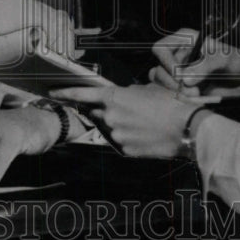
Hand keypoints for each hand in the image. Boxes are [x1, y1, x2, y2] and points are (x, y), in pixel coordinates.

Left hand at [49, 82, 196, 158]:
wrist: (186, 128)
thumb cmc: (169, 104)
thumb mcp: (146, 89)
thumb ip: (127, 93)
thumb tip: (122, 98)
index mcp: (114, 97)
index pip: (82, 94)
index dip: (65, 93)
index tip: (53, 92)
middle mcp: (110, 116)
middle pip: (96, 113)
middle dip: (104, 111)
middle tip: (126, 110)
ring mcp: (115, 135)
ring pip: (108, 128)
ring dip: (117, 125)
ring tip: (140, 122)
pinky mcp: (124, 150)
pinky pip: (119, 142)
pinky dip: (127, 137)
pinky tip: (143, 134)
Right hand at [150, 29, 239, 98]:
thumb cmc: (238, 61)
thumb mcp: (224, 59)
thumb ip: (205, 66)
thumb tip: (185, 80)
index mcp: (184, 40)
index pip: (160, 49)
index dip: (166, 63)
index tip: (179, 75)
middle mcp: (178, 56)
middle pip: (158, 70)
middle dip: (174, 84)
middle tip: (194, 91)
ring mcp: (179, 73)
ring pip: (161, 84)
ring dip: (176, 93)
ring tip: (196, 95)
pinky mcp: (183, 88)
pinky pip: (171, 95)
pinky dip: (180, 99)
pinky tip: (196, 100)